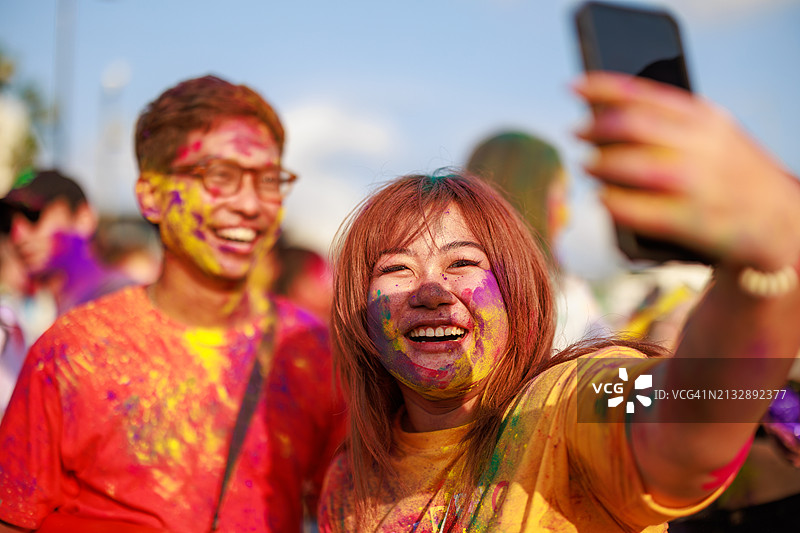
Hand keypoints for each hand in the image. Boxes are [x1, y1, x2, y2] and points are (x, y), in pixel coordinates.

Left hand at [573, 72, 799, 271]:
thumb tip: (608, 116)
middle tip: (576, 132)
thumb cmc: (733, 177)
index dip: (601, 87)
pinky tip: (602, 199)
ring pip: (628, 166)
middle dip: (594, 127)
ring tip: (587, 165)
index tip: (574, 87)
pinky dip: (610, 202)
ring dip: (597, 165)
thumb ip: (673, 124)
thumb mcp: (715, 137)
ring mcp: (697, 184)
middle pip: (629, 126)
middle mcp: (702, 146)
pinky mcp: (691, 221)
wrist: (781, 224)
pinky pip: (634, 209)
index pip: (643, 93)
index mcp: (706, 118)